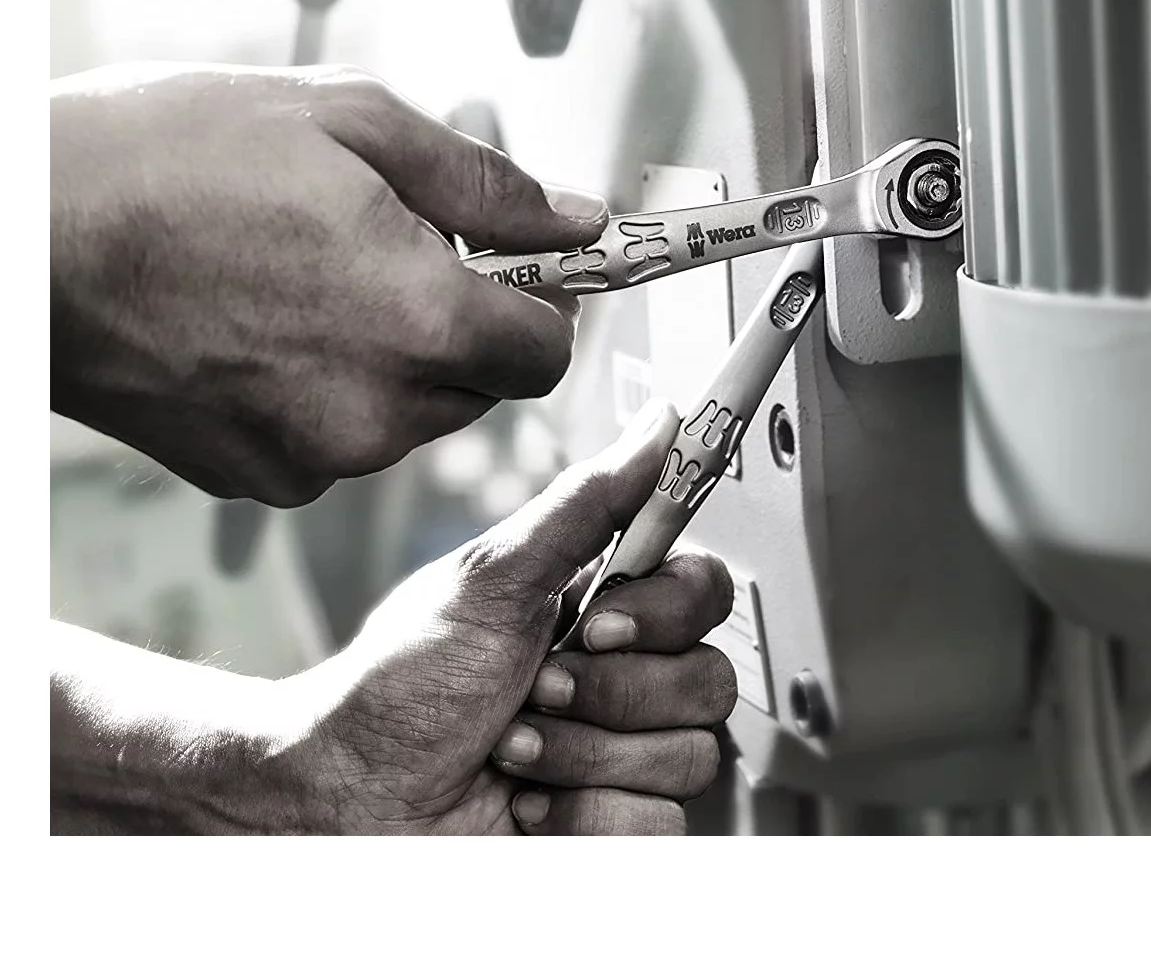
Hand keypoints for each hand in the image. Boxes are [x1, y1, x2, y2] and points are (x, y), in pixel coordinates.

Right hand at [50, 62, 608, 505]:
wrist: (21, 237)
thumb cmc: (169, 158)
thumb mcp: (352, 122)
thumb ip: (486, 185)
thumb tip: (576, 222)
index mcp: (421, 320)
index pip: (548, 352)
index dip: (541, 303)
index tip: (515, 266)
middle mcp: (377, 411)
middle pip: (483, 387)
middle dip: (463, 324)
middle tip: (392, 250)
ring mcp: (312, 455)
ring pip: (411, 416)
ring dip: (396, 359)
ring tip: (310, 279)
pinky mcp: (255, 478)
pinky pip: (337, 440)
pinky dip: (328, 392)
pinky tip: (265, 326)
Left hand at [280, 400, 737, 833]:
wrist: (346, 798)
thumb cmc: (398, 685)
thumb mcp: (491, 578)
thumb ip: (589, 500)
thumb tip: (659, 424)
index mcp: (605, 607)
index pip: (703, 591)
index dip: (662, 613)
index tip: (595, 622)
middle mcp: (625, 676)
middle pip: (707, 679)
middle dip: (606, 693)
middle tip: (533, 691)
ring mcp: (624, 753)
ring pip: (687, 755)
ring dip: (583, 756)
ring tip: (513, 750)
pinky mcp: (616, 822)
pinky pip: (659, 823)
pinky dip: (582, 815)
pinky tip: (528, 803)